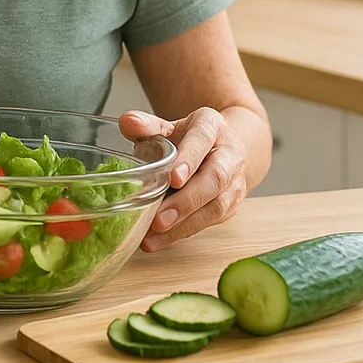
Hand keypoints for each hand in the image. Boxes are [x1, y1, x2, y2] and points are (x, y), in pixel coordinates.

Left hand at [120, 108, 248, 251]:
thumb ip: (147, 125)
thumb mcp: (168, 126)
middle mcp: (229, 154)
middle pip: (215, 179)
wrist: (221, 147)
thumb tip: (127, 122)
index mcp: (212, 126)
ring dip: (185, 224)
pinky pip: (210, 221)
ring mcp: (234, 182)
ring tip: (154, 236)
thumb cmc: (187, 138)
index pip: (202, 140)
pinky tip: (160, 240)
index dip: (190, 159)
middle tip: (159, 219)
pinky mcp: (231, 205)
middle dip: (187, 201)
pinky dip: (184, 232)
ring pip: (216, 206)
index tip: (173, 178)